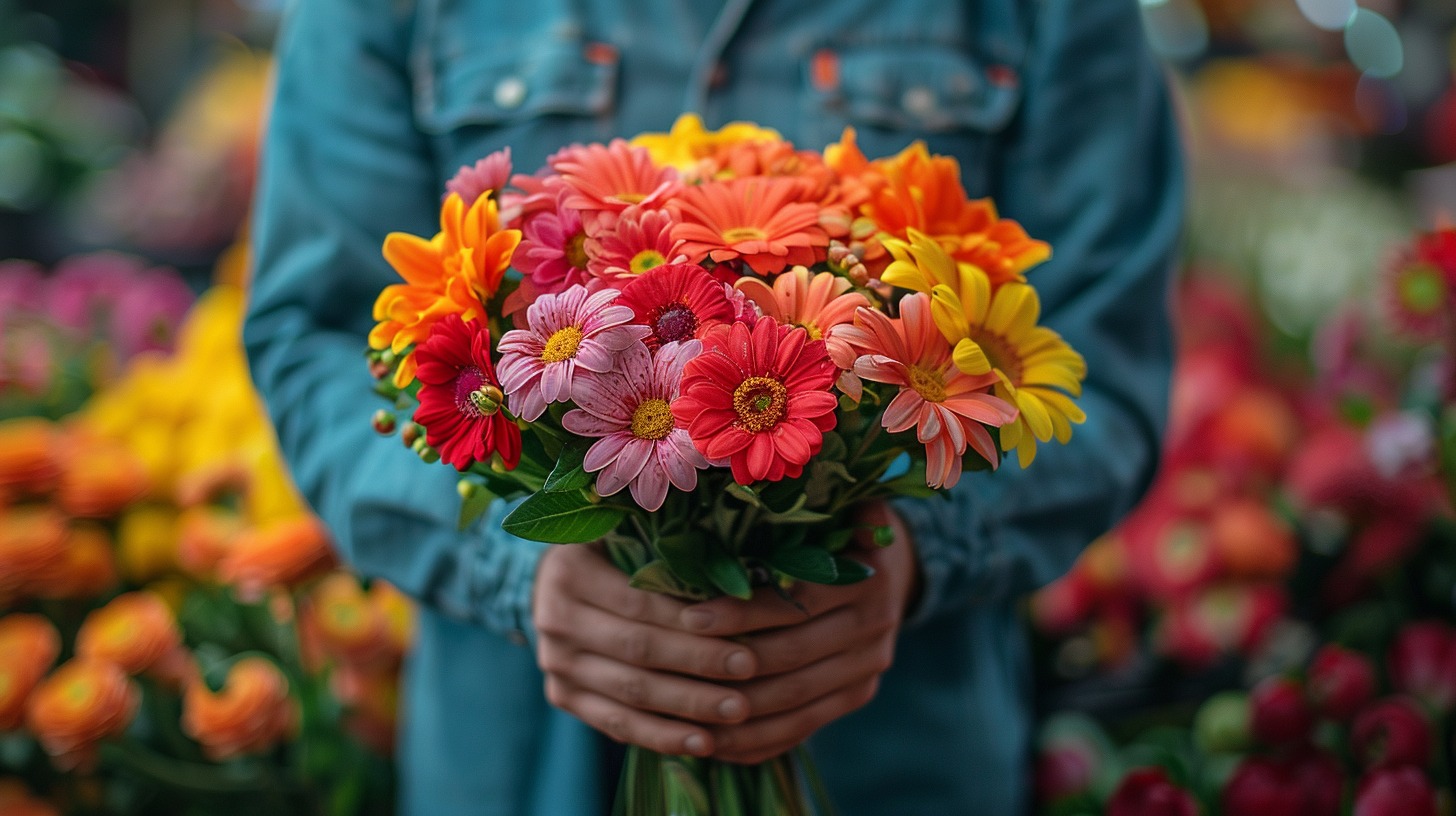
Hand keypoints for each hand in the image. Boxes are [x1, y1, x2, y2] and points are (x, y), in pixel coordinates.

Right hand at [531, 543, 756, 756]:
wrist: (559, 585)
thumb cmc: (613, 551)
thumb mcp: (627, 532)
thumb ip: (665, 544)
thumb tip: (732, 565)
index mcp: (569, 571)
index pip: (640, 604)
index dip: (690, 624)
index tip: (741, 636)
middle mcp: (554, 618)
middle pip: (637, 649)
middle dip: (698, 663)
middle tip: (749, 670)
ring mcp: (556, 663)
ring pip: (629, 692)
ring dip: (687, 706)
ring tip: (737, 713)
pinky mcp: (562, 696)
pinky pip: (616, 724)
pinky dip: (660, 736)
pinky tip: (701, 743)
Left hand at [686, 501, 919, 763]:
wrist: (893, 567)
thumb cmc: (839, 525)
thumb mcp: (833, 505)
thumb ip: (799, 503)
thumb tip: (740, 481)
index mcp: (867, 578)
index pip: (794, 605)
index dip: (739, 614)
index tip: (686, 617)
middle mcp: (874, 629)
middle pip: (790, 660)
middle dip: (726, 667)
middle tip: (670, 671)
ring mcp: (867, 669)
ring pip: (794, 705)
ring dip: (735, 719)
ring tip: (680, 717)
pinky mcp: (857, 697)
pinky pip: (802, 730)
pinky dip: (756, 742)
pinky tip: (712, 745)